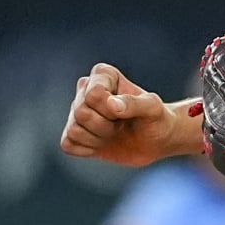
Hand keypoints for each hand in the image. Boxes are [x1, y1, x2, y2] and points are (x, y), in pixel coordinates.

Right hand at [59, 62, 193, 166]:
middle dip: (105, 125)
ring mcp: (77, 111)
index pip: (93, 95)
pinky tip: (102, 142)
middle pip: (81, 112)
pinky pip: (68, 144)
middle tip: (120, 124)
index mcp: (102, 74)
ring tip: (113, 132)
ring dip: (97, 138)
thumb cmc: (156, 118)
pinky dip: (87, 149)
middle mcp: (85, 89)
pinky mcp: (73, 132)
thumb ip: (135, 103)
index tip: (125, 111)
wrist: (154, 141)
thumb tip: (112, 104)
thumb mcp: (153, 108)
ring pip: (73, 130)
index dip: (110, 110)